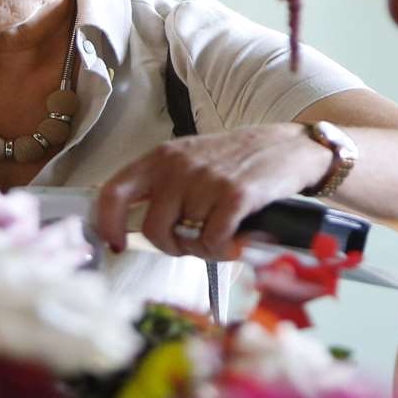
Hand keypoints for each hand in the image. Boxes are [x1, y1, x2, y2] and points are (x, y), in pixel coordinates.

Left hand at [94, 124, 332, 258]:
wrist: (290, 147)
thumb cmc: (237, 162)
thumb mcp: (191, 163)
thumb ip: (163, 190)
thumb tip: (135, 231)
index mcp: (160, 158)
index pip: (113, 192)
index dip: (108, 225)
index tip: (116, 244)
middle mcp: (178, 166)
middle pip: (153, 229)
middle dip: (171, 247)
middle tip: (192, 243)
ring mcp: (207, 179)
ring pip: (187, 239)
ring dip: (204, 248)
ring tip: (221, 235)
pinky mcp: (236, 194)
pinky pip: (214, 241)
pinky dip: (223, 250)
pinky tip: (235, 241)